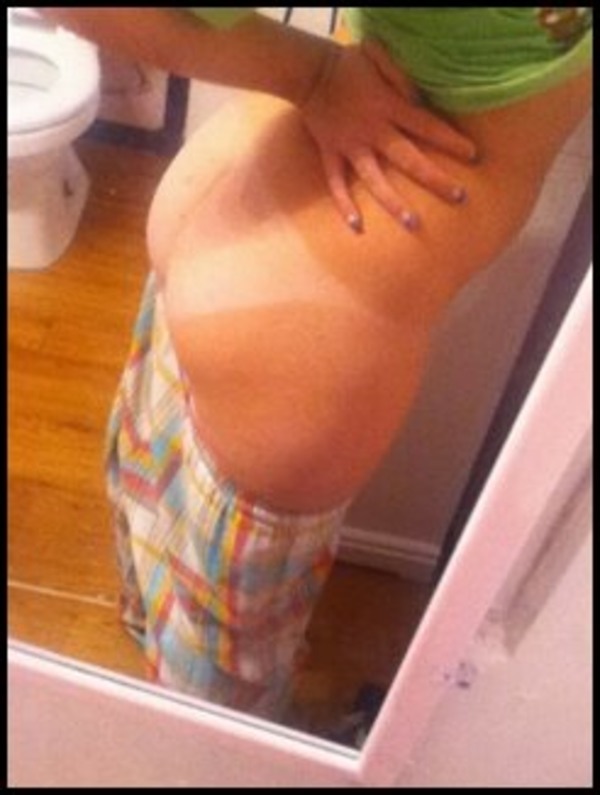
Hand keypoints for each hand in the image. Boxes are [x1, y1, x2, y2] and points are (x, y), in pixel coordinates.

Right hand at [299, 39, 477, 232]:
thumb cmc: (349, 64)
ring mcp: (351, 147)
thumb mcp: (380, 57)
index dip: (451, 141)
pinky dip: (344, 204)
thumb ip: (401, 77)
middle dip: (435, 179)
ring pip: (376, 180)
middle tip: (459, 197)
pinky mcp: (331, 154)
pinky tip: (356, 226)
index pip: (427, 126)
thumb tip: (418, 98)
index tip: (472, 156)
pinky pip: (337, 184)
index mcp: (389, 107)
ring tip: (412, 224)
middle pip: (409, 160)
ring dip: (394, 203)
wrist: (311, 72)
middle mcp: (374, 132)